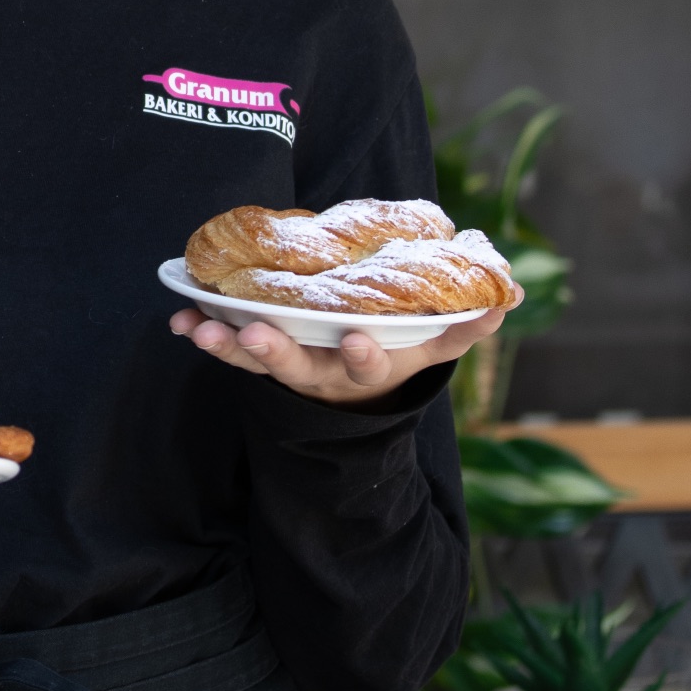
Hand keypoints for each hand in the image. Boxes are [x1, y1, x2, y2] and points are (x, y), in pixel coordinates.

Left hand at [168, 290, 519, 406]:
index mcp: (368, 365)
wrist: (349, 392)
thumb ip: (464, 326)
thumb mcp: (431, 346)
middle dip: (276, 353)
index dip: (364, 354)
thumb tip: (508, 298)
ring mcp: (287, 365)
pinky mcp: (257, 351)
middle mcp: (324, 370)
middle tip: (258, 336)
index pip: (370, 363)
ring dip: (228, 345)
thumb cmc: (393, 352)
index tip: (356, 339)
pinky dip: (203, 331)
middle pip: (299, 367)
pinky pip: (227, 344)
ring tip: (200, 331)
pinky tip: (181, 319)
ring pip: (256, 360)